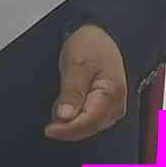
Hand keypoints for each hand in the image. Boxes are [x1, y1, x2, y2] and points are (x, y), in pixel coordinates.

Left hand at [46, 24, 127, 141]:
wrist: (98, 36)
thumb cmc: (91, 46)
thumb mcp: (76, 64)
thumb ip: (71, 92)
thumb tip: (65, 117)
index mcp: (112, 94)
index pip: (88, 122)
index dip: (67, 129)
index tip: (49, 130)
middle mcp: (116, 106)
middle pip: (88, 128)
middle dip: (67, 125)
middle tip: (53, 108)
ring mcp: (111, 110)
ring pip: (86, 128)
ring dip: (70, 120)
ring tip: (64, 98)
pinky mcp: (104, 110)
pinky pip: (86, 122)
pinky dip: (74, 117)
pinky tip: (68, 104)